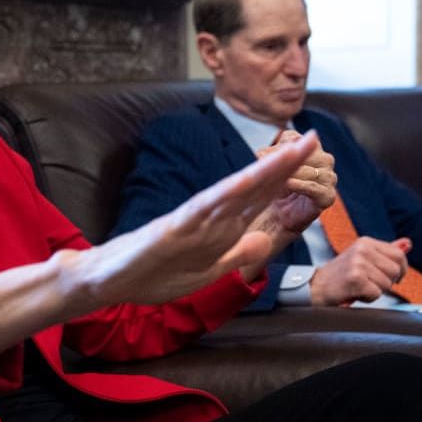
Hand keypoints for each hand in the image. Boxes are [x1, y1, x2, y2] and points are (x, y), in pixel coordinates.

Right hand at [82, 132, 319, 306]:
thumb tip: (265, 238)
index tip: (312, 159)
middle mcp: (207, 217)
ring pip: (232, 192)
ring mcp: (189, 221)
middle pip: (252, 187)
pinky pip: (199, 211)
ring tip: (290, 153)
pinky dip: (221, 197)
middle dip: (284, 165)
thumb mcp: (206, 272)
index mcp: (217, 228)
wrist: (106, 282)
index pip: (258, 199)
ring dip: (262, 172)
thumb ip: (235, 255)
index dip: (286, 179)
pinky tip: (242, 183)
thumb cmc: (152, 274)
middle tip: (314, 138)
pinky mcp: (170, 231)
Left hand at [257, 130, 336, 235]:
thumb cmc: (274, 189)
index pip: (294, 138)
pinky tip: (286, 184)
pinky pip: (314, 187)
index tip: (259, 155)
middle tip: (263, 166)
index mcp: (310, 148)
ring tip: (272, 177)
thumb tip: (260, 153)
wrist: (278, 218)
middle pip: (305, 151)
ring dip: (291, 172)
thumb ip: (269, 157)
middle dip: (283, 158)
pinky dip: (300, 185)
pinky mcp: (328, 196)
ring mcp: (328, 178)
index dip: (277, 146)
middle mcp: (323, 160)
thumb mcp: (270, 169)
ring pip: (310, 169)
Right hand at [310, 237, 410, 305]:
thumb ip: (386, 252)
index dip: (399, 271)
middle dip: (386, 282)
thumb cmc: (342, 276)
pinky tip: (355, 293)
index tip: (389, 277)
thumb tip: (408, 243)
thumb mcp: (363, 258)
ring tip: (359, 288)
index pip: (399, 255)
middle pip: (395, 270)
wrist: (316, 287)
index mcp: (366, 242)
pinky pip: (376, 294)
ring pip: (387, 284)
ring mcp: (358, 263)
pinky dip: (368, 299)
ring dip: (376, 291)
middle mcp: (362, 249)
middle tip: (368, 283)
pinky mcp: (355, 278)